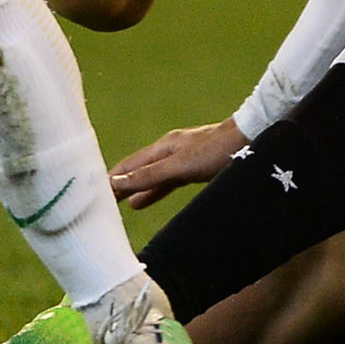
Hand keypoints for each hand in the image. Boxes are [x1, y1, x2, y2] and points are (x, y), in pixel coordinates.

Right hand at [109, 118, 251, 209]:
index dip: (111, 178)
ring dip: (136, 189)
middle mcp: (169, 150)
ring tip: (121, 204)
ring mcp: (183, 158)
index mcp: (163, 147)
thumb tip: (116, 182)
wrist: (252, 139)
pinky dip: (154, 191)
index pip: (129, 165)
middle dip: (120, 184)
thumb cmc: (216, 151)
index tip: (92, 192)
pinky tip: (148, 198)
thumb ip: (149, 176)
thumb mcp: (179, 167)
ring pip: (152, 176)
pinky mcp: (196, 167)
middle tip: (99, 201)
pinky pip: (167, 181)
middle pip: (138, 169)